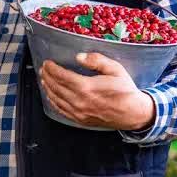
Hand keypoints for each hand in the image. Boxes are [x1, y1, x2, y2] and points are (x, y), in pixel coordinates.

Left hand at [39, 53, 155, 130]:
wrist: (134, 113)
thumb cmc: (126, 90)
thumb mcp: (116, 70)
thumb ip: (97, 61)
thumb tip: (79, 57)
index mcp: (87, 87)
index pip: (62, 76)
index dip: (52, 69)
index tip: (47, 63)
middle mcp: (79, 101)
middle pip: (56, 87)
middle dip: (47, 76)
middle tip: (43, 69)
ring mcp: (78, 112)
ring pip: (56, 98)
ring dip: (48, 88)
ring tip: (44, 79)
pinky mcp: (80, 119)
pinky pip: (61, 110)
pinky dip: (53, 101)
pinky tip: (51, 95)